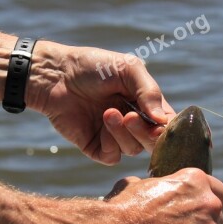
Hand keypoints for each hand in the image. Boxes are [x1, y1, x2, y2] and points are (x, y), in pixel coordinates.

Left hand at [27, 41, 176, 163]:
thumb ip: (149, 91)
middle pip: (153, 143)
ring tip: (107, 112)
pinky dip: (110, 143)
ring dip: (122, 133)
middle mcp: (133, 122)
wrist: (55, 75)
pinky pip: (113, 157)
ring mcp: (114, 135)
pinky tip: (100, 123)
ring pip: (134, 150)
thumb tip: (164, 122)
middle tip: (130, 116)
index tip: (160, 125)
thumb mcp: (128, 68)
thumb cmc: (93, 66)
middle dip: (145, 133)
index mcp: (146, 103)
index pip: (167, 124)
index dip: (167, 129)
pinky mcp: (96, 147)